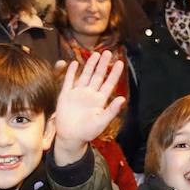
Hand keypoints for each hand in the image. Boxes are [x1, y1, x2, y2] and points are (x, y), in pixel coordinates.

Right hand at [53, 50, 125, 165]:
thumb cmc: (87, 132)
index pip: (109, 84)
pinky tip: (75, 63)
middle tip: (107, 52)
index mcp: (99, 101)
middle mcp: (89, 95)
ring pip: (85, 76)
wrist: (70, 137)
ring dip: (90, 65)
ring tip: (95, 54)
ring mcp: (77, 94)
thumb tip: (123, 99)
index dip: (114, 73)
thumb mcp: (102, 122)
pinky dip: (72, 72)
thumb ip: (112, 111)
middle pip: (98, 76)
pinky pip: (69, 81)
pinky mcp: (66, 96)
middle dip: (102, 64)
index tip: (119, 62)